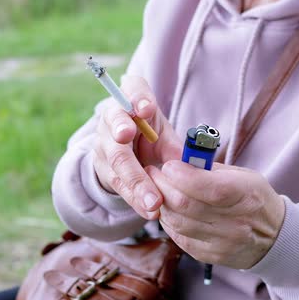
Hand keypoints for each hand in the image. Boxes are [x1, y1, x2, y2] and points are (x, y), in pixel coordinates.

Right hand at [93, 75, 181, 218]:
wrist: (121, 148)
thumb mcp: (164, 134)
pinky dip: (135, 199)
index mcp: (132, 98)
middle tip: (141, 158)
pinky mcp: (103, 167)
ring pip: (117, 161)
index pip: (133, 89)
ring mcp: (103, 142)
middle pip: (117, 128)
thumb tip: (196, 167)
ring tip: (154, 201)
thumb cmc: (149, 134)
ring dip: (136, 183)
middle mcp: (112, 116)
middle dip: (125, 134)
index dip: (138, 98)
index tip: (147, 109)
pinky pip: (118, 183)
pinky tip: (149, 211)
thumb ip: (176, 146)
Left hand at [146, 161, 285, 268]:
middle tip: (152, 173)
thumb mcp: (244, 176)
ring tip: (157, 190)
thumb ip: (211, 169)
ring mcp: (222, 243)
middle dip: (162, 185)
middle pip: (185, 205)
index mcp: (246, 196)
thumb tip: (180, 161)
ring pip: (177, 222)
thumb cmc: (255, 199)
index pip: (207, 186)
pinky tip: (168, 209)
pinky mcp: (210, 256)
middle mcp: (235, 223)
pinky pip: (179, 237)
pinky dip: (169, 221)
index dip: (180, 175)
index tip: (168, 165)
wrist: (274, 237)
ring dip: (161, 203)